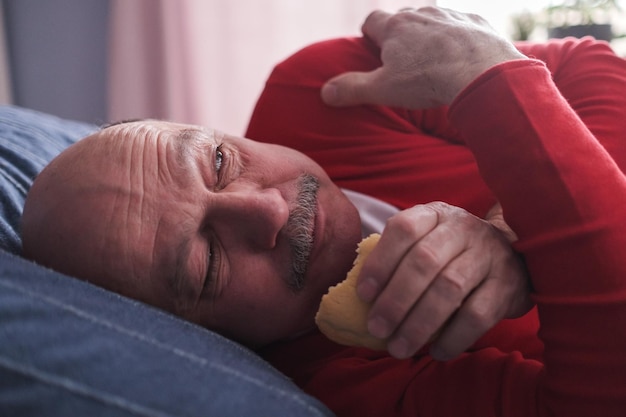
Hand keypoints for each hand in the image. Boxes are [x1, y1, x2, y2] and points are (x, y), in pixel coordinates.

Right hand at [321, 7, 526, 108]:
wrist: (481, 72)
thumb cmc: (428, 80)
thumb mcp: (383, 89)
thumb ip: (352, 89)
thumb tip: (325, 92)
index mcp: (395, 27)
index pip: (372, 21)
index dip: (369, 33)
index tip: (371, 46)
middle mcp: (421, 13)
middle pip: (402, 17)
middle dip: (399, 33)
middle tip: (402, 58)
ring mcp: (450, 14)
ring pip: (432, 18)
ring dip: (429, 32)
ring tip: (433, 57)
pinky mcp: (475, 20)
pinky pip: (461, 23)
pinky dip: (457, 35)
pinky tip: (461, 54)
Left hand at [358, 202, 532, 359]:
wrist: (512, 252)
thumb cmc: (452, 252)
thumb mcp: (426, 240)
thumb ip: (397, 258)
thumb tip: (357, 296)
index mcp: (435, 215)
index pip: (404, 229)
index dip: (380, 262)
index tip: (363, 294)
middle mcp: (463, 229)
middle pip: (424, 261)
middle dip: (395, 300)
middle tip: (376, 328)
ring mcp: (489, 255)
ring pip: (450, 289)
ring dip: (419, 323)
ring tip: (399, 347)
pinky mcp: (508, 286)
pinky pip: (478, 315)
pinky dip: (454, 337)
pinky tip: (437, 351)